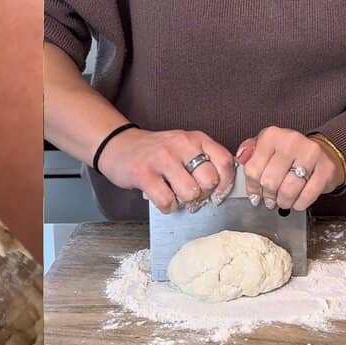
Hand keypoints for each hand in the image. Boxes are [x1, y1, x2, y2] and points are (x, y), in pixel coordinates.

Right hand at [97, 129, 234, 213]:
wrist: (119, 146)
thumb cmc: (156, 152)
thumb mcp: (184, 147)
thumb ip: (205, 160)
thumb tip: (223, 188)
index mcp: (195, 138)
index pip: (225, 161)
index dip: (226, 183)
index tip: (218, 194)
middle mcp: (181, 144)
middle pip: (209, 180)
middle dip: (203, 194)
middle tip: (191, 194)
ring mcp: (162, 158)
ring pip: (190, 193)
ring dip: (184, 201)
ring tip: (175, 195)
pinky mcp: (144, 173)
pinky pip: (167, 200)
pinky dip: (168, 206)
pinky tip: (163, 200)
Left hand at [236, 127, 343, 211]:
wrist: (321, 154)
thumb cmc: (288, 154)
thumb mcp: (265, 148)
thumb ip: (249, 153)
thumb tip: (241, 158)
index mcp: (272, 135)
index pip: (252, 169)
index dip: (252, 186)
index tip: (255, 193)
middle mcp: (291, 140)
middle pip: (270, 181)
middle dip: (268, 196)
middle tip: (270, 199)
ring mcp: (311, 153)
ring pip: (288, 190)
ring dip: (283, 202)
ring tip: (282, 201)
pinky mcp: (326, 168)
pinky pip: (307, 196)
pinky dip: (299, 204)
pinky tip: (297, 202)